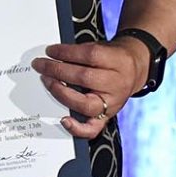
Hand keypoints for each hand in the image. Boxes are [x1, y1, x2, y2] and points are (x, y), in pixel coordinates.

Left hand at [31, 39, 147, 140]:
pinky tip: (64, 120)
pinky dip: (77, 128)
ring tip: (46, 81)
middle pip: (84, 78)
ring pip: (86, 104)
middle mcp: (117, 84)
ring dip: (61, 93)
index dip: (66, 52)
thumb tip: (53, 55)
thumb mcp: (103, 47)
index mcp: (117, 62)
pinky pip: (93, 128)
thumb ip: (81, 52)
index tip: (50, 50)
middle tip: (40, 65)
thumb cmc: (113, 58)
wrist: (135, 70)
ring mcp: (112, 104)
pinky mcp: (107, 117)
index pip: (90, 55)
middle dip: (57, 70)